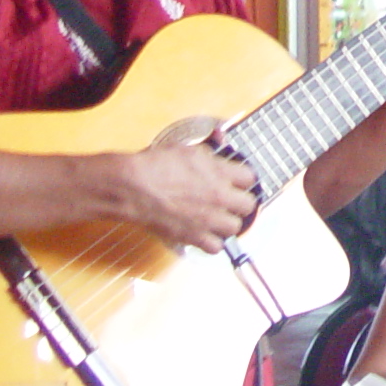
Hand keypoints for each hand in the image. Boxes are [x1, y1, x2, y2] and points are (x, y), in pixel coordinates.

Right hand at [105, 128, 257, 253]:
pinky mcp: (194, 236)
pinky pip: (216, 248)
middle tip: (228, 201)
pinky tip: (204, 234)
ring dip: (227, 223)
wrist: (134, 186)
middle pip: (248, 205)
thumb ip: (208, 149)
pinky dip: (211, 243)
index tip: (236, 181)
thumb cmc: (155, 164)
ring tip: (216, 219)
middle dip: (239, 203)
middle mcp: (220, 196)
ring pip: (234, 228)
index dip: (242, 179)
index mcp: (220, 172)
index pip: (250, 177)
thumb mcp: (186, 148)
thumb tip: (220, 137)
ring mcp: (209, 219)